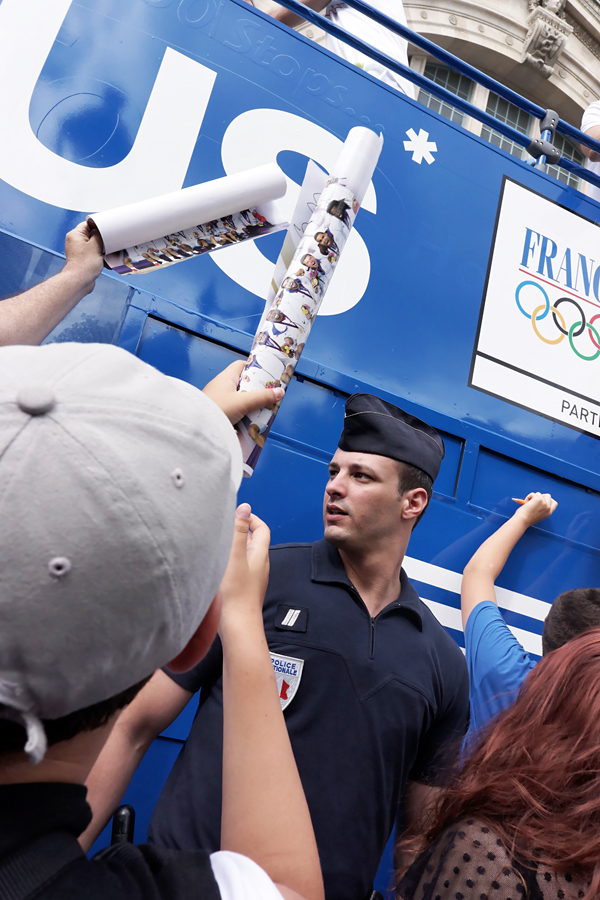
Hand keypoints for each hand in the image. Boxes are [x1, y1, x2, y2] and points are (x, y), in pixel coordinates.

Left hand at [63, 221, 103, 288]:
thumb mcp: (96, 245)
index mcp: (75, 235)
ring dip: (103, 251)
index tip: (107, 230)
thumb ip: (99, 235)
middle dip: (102, 241)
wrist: (79, 281)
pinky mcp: (83, 259)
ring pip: (94, 246)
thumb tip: (101, 231)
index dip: (99, 226)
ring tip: (106, 255)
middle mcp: (75, 241)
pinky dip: (100, 257)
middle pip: (93, 236)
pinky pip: (94, 254)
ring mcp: (79, 251)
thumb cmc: (84, 265)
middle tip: (108, 244)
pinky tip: (105, 262)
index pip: (88, 224)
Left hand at [203, 360, 283, 424]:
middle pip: (242, 384)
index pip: (242, 365)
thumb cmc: (215, 410)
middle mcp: (221, 386)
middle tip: (267, 396)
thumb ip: (262, 398)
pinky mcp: (216, 412)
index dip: (254, 368)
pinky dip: (241, 415)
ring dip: (249, 405)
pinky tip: (248, 422)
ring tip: (260, 411)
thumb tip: (279, 392)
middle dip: (255, 391)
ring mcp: (217, 399)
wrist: (195, 428)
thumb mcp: (243, 403)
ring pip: (238, 398)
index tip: (266, 375)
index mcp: (226, 378)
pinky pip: (232, 410)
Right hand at [218, 504, 269, 631]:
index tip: (236, 515)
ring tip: (218, 542)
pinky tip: (217, 563)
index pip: (262, 529)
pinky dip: (230, 559)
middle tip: (223, 526)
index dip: (251, 519)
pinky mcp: (243, 587)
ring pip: (245, 554)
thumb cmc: (236, 592)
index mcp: (260, 554)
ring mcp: (252, 577)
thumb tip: (245, 507)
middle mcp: (259, 565)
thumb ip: (238, 531)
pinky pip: (239, 567)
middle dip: (240, 530)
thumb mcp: (235, 556)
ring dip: (234, 545)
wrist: (238, 624)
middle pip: (253, 541)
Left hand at [516, 492, 556, 525]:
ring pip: (539, 494)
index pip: (554, 503)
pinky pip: (533, 494)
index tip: (542, 500)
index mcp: (549, 513)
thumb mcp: (538, 515)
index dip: (548, 500)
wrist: (523, 520)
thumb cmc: (527, 519)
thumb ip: (541, 508)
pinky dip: (528, 496)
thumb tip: (538, 500)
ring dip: (533, 497)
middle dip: (540, 496)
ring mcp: (544, 503)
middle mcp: (548, 508)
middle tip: (534, 501)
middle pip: (548, 496)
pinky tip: (526, 503)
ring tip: (528, 503)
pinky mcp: (539, 499)